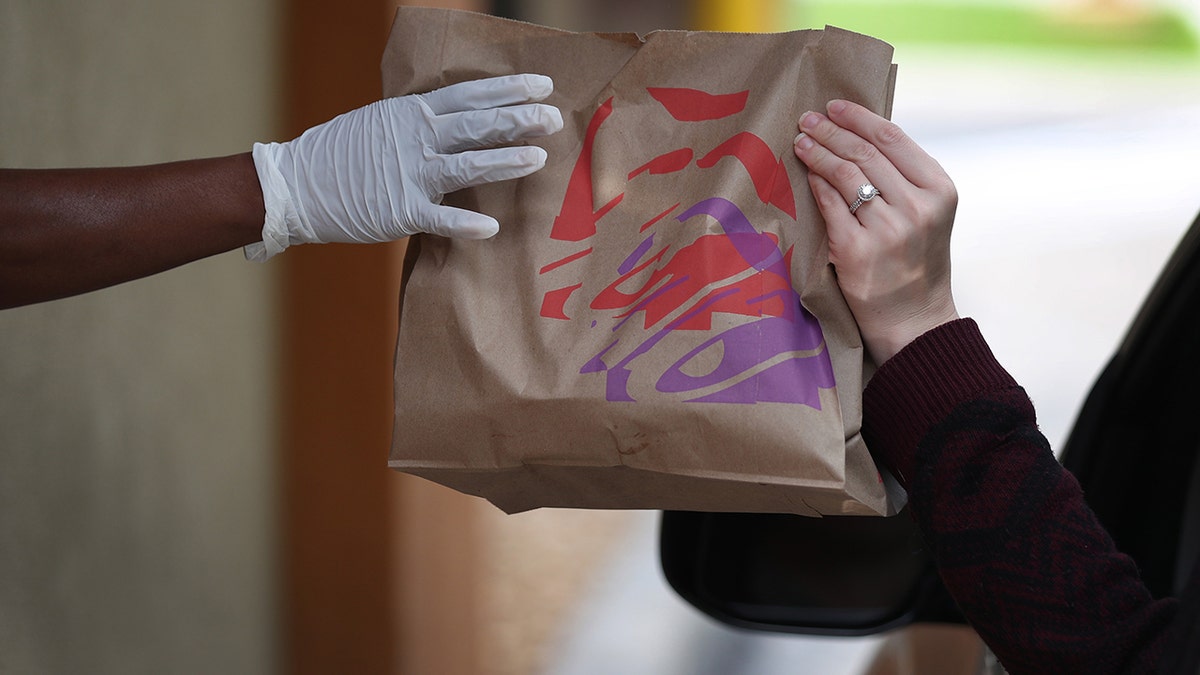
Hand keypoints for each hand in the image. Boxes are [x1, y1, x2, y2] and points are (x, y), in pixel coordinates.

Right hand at [247, 73, 563, 260]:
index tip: (543, 85)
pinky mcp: (399, 210)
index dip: (508, 89)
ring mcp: (408, 173)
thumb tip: (460, 119)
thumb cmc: (342, 156)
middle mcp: (414, 137)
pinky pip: (438, 218)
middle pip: (476, 124)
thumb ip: (421, 123)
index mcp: (412, 113)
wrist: (295, 185)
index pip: (469, 94)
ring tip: (538, 158)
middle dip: (518, 119)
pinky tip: (491, 227)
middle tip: (554, 118)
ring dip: (504, 160)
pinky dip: (464, 224)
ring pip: (466, 164)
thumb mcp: (382, 123)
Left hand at [793, 99, 959, 363]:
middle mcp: (917, 207)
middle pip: (864, 153)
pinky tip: (805, 174)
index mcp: (939, 189)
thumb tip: (860, 135)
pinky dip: (815, 185)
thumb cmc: (916, 263)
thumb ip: (904, 179)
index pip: (893, 138)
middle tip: (807, 119)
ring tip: (801, 141)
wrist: (915, 321)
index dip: (859, 117)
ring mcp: (888, 230)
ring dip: (817, 152)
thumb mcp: (928, 214)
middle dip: (831, 131)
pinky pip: (830, 206)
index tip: (834, 105)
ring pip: (844, 175)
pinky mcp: (858, 251)